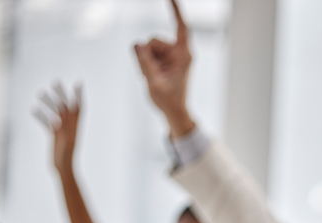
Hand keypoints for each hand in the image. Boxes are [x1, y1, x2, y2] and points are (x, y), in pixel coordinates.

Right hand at [33, 83, 82, 172]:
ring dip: (48, 103)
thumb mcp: (66, 138)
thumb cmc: (66, 156)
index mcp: (76, 125)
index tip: (78, 83)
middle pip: (65, 106)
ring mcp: (62, 130)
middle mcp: (70, 126)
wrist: (63, 168)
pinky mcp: (55, 136)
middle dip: (60, 94)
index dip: (79, 95)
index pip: (78, 107)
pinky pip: (47, 123)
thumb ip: (65, 123)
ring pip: (54, 113)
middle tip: (55, 82)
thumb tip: (62, 109)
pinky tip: (32, 110)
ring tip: (39, 93)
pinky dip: (41, 116)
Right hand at [134, 0, 195, 138]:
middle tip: (148, 73)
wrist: (173, 111)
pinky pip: (145, 53)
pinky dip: (143, 63)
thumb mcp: (154, 82)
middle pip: (154, 40)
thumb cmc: (169, 100)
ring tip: (149, 77)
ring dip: (144, 60)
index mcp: (184, 55)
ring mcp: (169, 56)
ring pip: (148, 46)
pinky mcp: (162, 60)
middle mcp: (178, 52)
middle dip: (146, 54)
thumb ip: (145, 62)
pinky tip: (148, 75)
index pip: (181, 27)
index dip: (175, 11)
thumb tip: (136, 44)